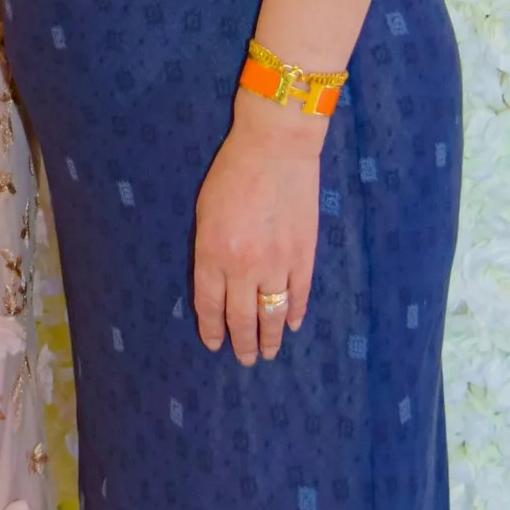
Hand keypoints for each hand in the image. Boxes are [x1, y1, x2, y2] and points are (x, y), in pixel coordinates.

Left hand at [192, 96, 322, 364]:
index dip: (212, 329)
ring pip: (272, 314)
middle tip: (244, 360)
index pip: (210, 304)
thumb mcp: (205, 211)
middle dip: (241, 343)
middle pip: (241, 317)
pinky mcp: (304, 255)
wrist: (275, 149)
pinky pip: (298, 295)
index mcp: (213, 253)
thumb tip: (215, 281)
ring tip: (268, 353)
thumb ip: (208, 249)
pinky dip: (294, 314)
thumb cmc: (232, 173)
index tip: (214, 344)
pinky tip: (290, 325)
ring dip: (268, 338)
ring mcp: (277, 263)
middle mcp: (244, 266)